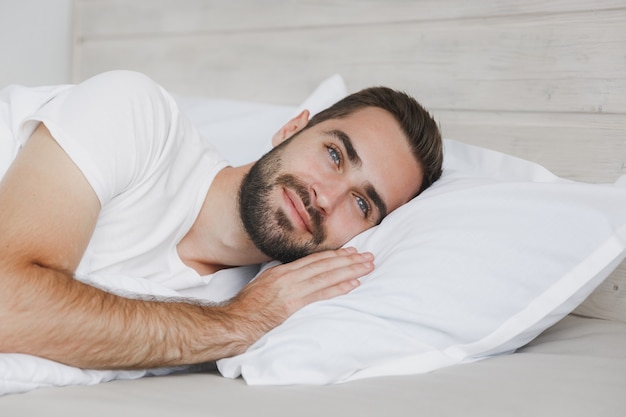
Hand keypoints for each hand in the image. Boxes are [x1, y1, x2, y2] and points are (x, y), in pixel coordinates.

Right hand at [224, 247, 373, 347]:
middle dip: (348, 260)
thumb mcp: (263, 284)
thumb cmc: (246, 306)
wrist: (235, 321)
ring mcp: (290, 289)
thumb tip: (296, 276)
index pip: (314, 259)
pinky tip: (353, 284)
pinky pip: (320, 293)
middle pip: (324, 265)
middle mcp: (288, 277)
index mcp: (281, 271)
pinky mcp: (292, 304)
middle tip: (368, 256)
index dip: (334, 255)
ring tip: (366, 267)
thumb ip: (281, 278)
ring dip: (349, 271)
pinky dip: (338, 288)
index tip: (351, 252)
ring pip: (326, 276)